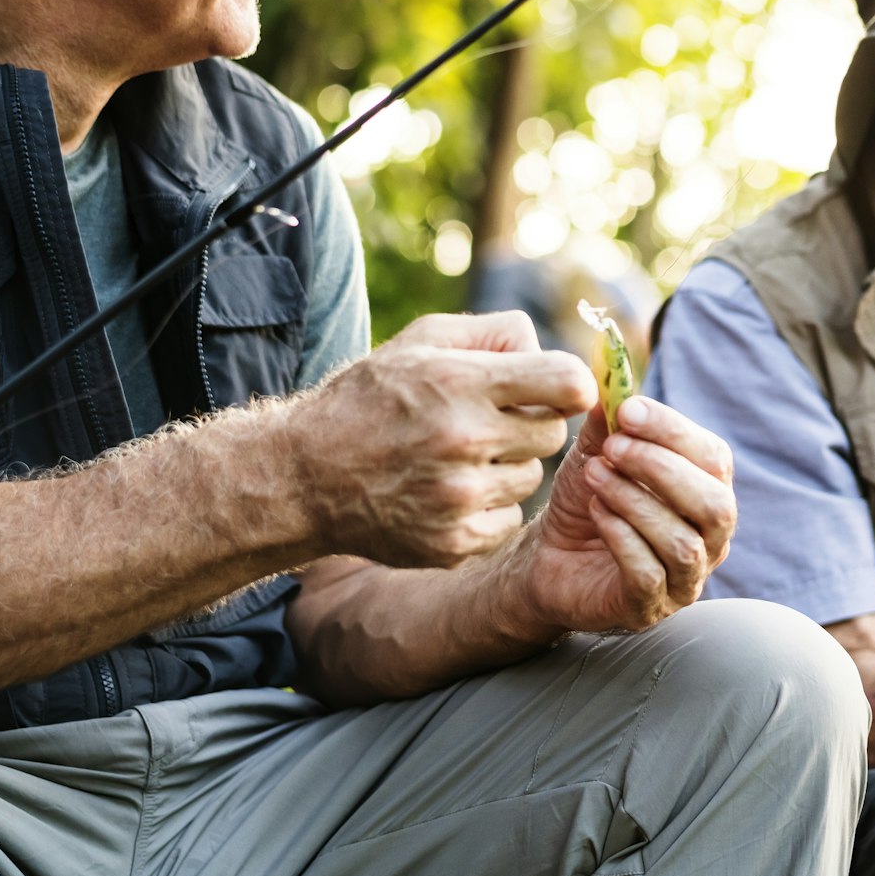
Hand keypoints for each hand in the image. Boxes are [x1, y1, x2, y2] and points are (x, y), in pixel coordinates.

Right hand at [284, 311, 594, 567]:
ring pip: (533, 478)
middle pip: (553, 433)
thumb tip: (546, 346)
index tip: (556, 388)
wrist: (303, 477)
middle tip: (491, 421)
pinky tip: (452, 490)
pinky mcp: (454, 542)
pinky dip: (491, 507)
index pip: (568, 384)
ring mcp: (459, 498)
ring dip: (510, 465)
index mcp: (460, 383)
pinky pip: (509, 518)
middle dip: (532, 422)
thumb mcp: (420, 340)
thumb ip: (493, 332)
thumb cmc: (368, 398)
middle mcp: (463, 441)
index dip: (571, 384)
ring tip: (462, 456)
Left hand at [522, 396, 734, 631]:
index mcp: (708, 491)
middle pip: (715, 505)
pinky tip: (596, 512)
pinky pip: (649, 574)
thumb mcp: (597, 453)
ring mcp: (685, 579)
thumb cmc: (588, 500)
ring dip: (635, 501)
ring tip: (595, 477)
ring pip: (683, 542)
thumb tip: (613, 383)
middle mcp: (710, 539)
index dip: (674, 432)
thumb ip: (610, 421)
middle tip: (613, 447)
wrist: (549, 556)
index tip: (628, 410)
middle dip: (662, 469)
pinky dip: (621, 536)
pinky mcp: (649, 607)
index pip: (715, 458)